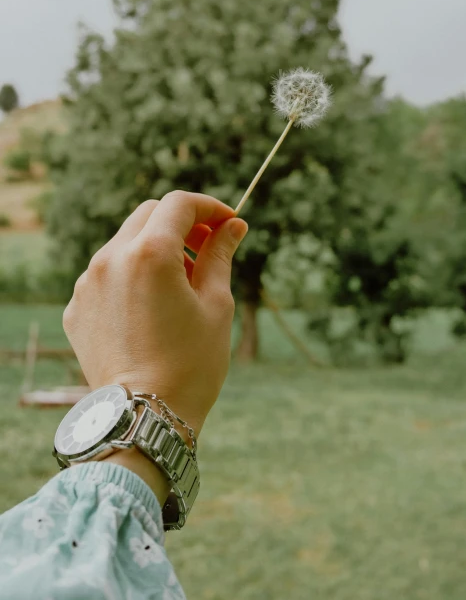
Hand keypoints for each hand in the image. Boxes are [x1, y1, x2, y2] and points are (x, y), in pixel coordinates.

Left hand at [63, 191, 247, 436]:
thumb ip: (220, 254)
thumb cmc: (190, 364)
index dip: (209, 207)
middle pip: (149, 215)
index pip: (179, 204)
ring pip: (125, 241)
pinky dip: (132, 274)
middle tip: (208, 248)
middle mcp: (111, 259)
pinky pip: (107, 272)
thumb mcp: (216, 304)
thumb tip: (233, 226)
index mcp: (150, 253)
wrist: (144, 417)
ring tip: (182, 283)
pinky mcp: (77, 306)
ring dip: (155, 247)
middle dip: (182, 223)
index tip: (228, 222)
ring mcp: (88, 283)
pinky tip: (152, 305)